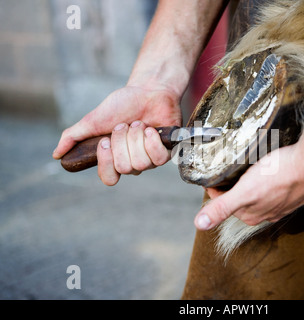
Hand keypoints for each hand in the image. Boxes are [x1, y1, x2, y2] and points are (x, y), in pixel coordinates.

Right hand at [53, 85, 181, 184]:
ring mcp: (150, 159)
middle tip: (123, 125)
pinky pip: (158, 158)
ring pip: (141, 163)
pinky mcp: (166, 152)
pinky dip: (151, 140)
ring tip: (138, 123)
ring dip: (136, 137)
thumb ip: (74, 136)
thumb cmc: (122, 105)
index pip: (109, 178)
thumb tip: (56, 155)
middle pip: (125, 167)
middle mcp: (133, 162)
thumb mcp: (93, 119)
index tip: (105, 141)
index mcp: (114, 158)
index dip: (106, 161)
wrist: (148, 90)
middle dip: (122, 141)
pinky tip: (150, 128)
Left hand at [193, 137, 303, 230]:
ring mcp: (282, 204)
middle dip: (230, 188)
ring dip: (248, 185)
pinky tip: (268, 172)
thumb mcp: (244, 191)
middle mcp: (266, 213)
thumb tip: (199, 224)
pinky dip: (266, 182)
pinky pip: (274, 190)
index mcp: (252, 215)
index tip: (211, 176)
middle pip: (240, 200)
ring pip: (258, 196)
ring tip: (244, 170)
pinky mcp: (293, 192)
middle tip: (224, 171)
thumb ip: (222, 207)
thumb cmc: (279, 175)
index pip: (224, 204)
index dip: (215, 190)